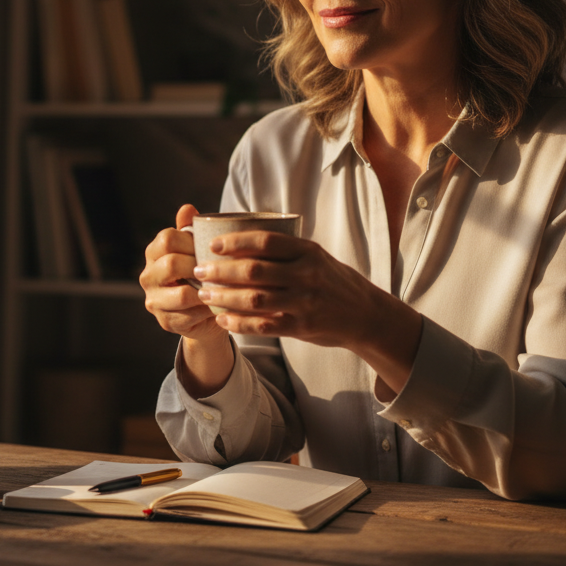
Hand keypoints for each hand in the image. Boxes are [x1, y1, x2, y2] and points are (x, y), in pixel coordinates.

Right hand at [141, 204, 225, 341]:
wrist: (204, 312)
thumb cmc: (201, 273)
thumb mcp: (198, 249)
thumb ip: (191, 229)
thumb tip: (187, 207)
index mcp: (154, 252)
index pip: (167, 238)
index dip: (192, 241)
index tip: (212, 247)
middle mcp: (148, 276)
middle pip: (171, 264)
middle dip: (200, 266)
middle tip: (220, 269)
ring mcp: (154, 300)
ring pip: (181, 294)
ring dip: (206, 290)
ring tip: (222, 287)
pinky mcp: (166, 322)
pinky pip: (190, 316)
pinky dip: (208, 310)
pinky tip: (221, 305)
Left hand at [193, 231, 422, 391]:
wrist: (366, 315)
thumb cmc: (333, 281)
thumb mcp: (316, 257)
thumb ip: (286, 250)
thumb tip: (241, 238)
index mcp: (308, 252)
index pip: (265, 241)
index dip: (235, 241)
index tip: (213, 244)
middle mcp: (307, 275)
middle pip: (254, 270)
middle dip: (221, 270)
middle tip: (199, 269)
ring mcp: (304, 302)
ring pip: (255, 299)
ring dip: (224, 297)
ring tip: (204, 294)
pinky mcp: (302, 327)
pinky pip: (263, 325)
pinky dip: (239, 323)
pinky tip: (222, 319)